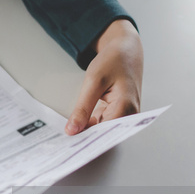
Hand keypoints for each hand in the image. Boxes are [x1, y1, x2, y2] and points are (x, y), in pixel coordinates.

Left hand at [65, 19, 142, 134]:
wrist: (125, 49)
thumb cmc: (114, 61)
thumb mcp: (93, 82)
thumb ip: (83, 108)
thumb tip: (72, 129)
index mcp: (127, 106)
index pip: (106, 133)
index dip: (88, 140)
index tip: (70, 145)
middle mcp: (129, 113)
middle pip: (105, 133)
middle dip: (86, 137)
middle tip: (65, 142)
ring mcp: (125, 113)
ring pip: (103, 129)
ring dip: (87, 131)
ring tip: (69, 136)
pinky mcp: (118, 111)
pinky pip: (103, 122)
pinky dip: (90, 124)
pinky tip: (77, 126)